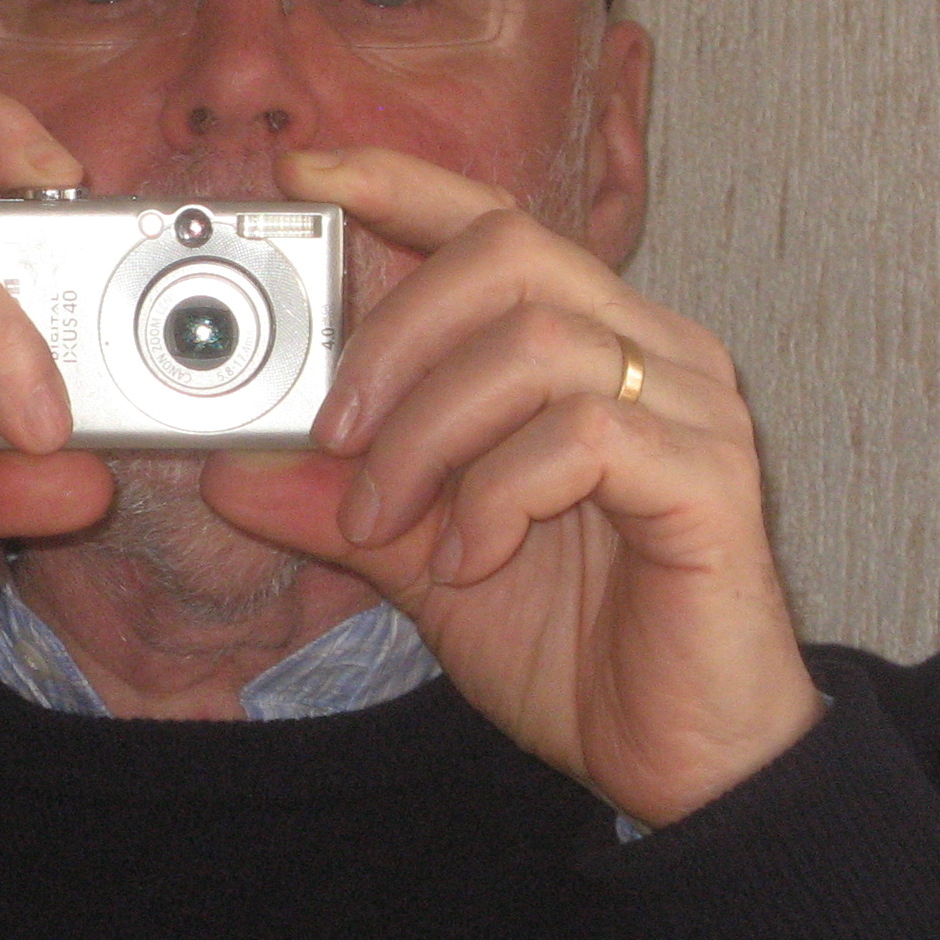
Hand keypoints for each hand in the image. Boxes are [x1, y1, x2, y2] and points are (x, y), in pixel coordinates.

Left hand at [202, 148, 821, 826]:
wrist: (685, 762)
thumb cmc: (580, 650)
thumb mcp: (427, 567)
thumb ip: (340, 506)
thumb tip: (230, 466)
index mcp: (590, 345)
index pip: (495, 223)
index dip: (399, 183)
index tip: (301, 177)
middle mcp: (652, 350)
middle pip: (510, 253)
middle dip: (392, 335)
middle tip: (334, 435)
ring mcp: (689, 409)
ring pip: (536, 344)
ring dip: (430, 433)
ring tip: (392, 521)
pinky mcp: (710, 479)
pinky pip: (584, 436)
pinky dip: (497, 493)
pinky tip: (470, 558)